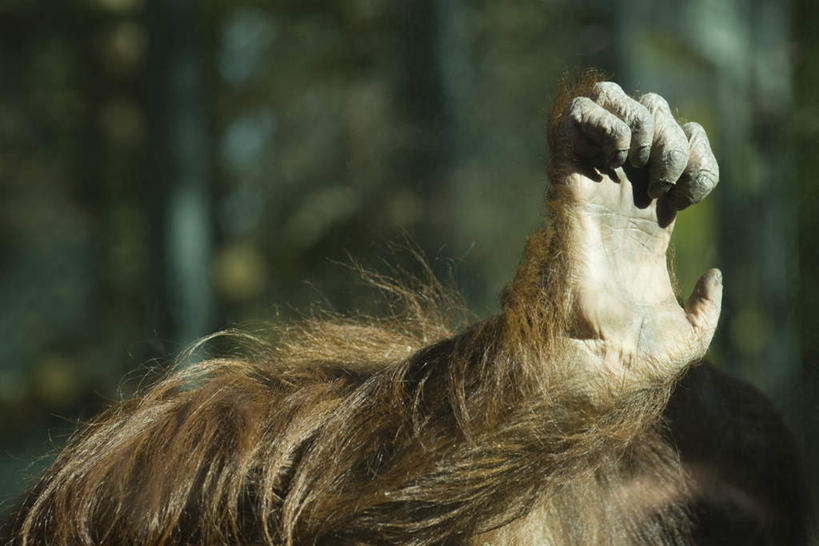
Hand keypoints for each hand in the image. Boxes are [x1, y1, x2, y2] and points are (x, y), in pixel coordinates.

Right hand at [549, 81, 721, 379]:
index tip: (693, 193)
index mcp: (650, 227)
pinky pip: (575, 117)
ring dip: (639, 119)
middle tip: (669, 173)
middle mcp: (621, 201)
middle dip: (671, 131)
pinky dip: (605, 117)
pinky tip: (621, 151)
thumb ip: (708, 306)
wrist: (600, 354)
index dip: (697, 153)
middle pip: (648, 120)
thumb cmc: (640, 355)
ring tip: (643, 155)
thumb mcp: (693, 334)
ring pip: (612, 107)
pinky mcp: (568, 183)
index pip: (677, 154)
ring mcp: (594, 189)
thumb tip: (713, 274)